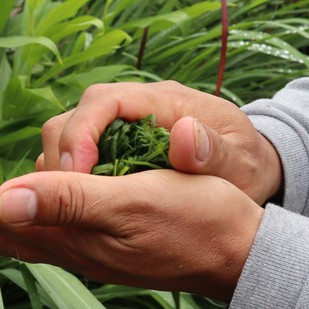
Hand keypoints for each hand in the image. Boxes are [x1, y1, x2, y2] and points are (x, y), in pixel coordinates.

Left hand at [0, 169, 263, 301]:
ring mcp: (91, 250)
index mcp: (74, 235)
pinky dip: (20, 222)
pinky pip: (47, 235)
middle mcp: (74, 248)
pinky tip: (23, 215)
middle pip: (0, 233)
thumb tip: (4, 198)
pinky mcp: (108, 245)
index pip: (0, 217)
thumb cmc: (196, 220)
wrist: (239, 253)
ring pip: (21, 234)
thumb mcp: (133, 201)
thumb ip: (69, 200)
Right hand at [37, 81, 282, 204]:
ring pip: (69, 134)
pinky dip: (67, 178)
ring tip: (65, 206)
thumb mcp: (240, 165)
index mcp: (163, 101)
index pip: (104, 100)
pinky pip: (77, 155)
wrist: (248, 170)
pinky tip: (74, 207)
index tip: (77, 175)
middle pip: (76, 115)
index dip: (81, 132)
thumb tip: (182, 132)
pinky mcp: (114, 146)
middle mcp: (135, 106)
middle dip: (62, 154)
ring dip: (59, 169)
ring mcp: (122, 126)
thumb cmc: (246, 166)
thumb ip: (214, 152)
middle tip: (62, 198)